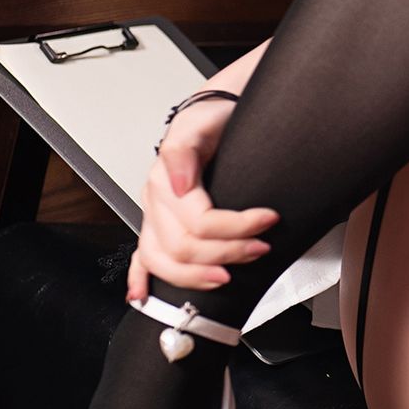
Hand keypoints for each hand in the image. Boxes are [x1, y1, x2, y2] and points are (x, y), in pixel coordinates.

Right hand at [127, 97, 277, 303]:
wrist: (213, 112)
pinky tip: (142, 296)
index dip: (236, 227)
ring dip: (196, 276)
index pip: (198, 222)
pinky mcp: (158, 224)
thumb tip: (178, 184)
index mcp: (166, 180)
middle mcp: (157, 201)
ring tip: (229, 276)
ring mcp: (155, 216)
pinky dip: (140, 279)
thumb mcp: (202, 123)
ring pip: (163, 261)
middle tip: (261, 248)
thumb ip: (184, 151)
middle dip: (227, 253)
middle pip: (183, 247)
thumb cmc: (213, 119)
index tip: (268, 220)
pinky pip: (143, 256)